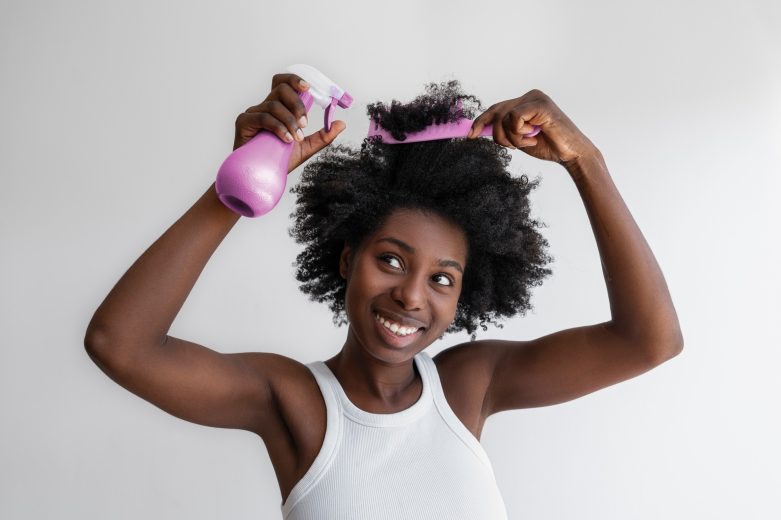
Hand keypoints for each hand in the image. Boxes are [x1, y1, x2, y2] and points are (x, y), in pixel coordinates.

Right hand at [233, 73, 346, 172]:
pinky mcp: (244, 122)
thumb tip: (342, 123)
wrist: (261, 176)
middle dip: (296, 103)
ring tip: (295, 138)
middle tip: (305, 123)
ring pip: (274, 104)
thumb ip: (323, 136)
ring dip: (289, 121)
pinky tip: (285, 139)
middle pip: (280, 88)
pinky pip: (263, 117)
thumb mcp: (306, 148)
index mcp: (279, 108)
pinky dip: (278, 127)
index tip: (308, 88)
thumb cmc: (279, 160)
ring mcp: (253, 113)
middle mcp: (265, 107)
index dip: (295, 80)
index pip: (285, 84)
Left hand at [467, 89, 595, 166]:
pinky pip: (514, 118)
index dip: (480, 121)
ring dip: (511, 137)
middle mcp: (529, 96)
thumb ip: (503, 130)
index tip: (470, 135)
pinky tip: (534, 136)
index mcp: (524, 102)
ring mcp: (535, 98)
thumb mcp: (518, 138)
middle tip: (511, 147)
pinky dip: (519, 133)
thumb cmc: (548, 146)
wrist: (571, 154)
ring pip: (503, 117)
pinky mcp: (540, 104)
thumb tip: (478, 130)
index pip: (496, 109)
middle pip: (496, 112)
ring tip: (528, 141)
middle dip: (497, 134)